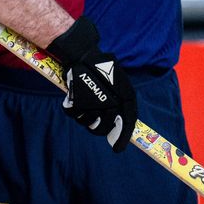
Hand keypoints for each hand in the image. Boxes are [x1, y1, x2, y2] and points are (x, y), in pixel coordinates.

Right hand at [47, 17, 137, 151]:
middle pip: (104, 128)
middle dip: (100, 128)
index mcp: (124, 97)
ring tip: (86, 106)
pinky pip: (74, 115)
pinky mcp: (77, 101)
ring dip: (86, 118)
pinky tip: (76, 101)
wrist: (84, 55)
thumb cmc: (103, 69)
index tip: (117, 148)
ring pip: (88, 123)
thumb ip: (123, 101)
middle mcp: (110, 103)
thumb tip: (122, 123)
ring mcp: (93, 103)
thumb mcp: (120, 82)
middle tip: (96, 121)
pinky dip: (74, 110)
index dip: (123, 137)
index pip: (128, 122)